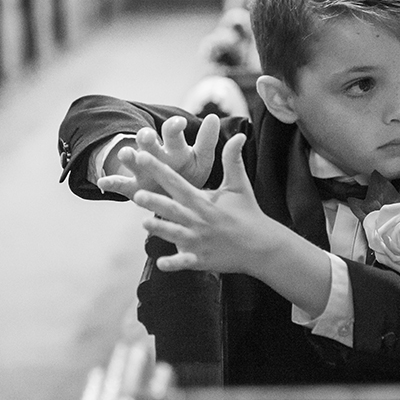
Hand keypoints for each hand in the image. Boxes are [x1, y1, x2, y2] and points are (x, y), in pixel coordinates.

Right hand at [98, 114, 219, 198]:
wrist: (176, 196)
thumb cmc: (190, 173)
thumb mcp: (201, 158)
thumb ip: (207, 140)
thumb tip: (214, 117)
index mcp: (174, 146)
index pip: (172, 131)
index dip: (174, 126)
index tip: (179, 124)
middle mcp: (155, 153)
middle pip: (147, 140)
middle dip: (146, 137)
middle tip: (146, 135)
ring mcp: (141, 169)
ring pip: (131, 158)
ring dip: (127, 155)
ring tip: (126, 153)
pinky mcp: (133, 188)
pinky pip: (120, 184)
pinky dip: (111, 182)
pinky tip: (103, 182)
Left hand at [124, 133, 272, 273]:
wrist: (261, 246)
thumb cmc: (248, 213)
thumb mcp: (239, 185)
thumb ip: (232, 160)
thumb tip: (239, 134)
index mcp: (203, 201)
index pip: (177, 183)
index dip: (160, 170)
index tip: (143, 157)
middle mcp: (199, 220)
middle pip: (173, 209)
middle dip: (155, 202)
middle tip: (137, 193)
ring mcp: (199, 241)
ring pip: (176, 235)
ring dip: (160, 230)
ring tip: (143, 224)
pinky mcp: (201, 260)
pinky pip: (185, 262)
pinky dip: (174, 263)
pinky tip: (160, 264)